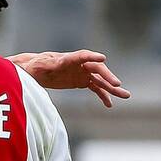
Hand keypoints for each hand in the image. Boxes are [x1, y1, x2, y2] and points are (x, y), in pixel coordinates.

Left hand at [14, 50, 130, 107]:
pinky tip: (109, 105)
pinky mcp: (82, 81)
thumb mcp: (36, 67)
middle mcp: (79, 64)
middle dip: (108, 77)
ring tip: (126, 95)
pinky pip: (96, 89)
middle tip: (118, 85)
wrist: (36, 70)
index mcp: (67, 59)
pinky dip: (103, 96)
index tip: (102, 57)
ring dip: (112, 88)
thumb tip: (37, 65)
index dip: (92, 56)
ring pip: (100, 80)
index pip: (82, 55)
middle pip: (97, 69)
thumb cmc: (35, 67)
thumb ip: (41, 67)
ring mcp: (83, 72)